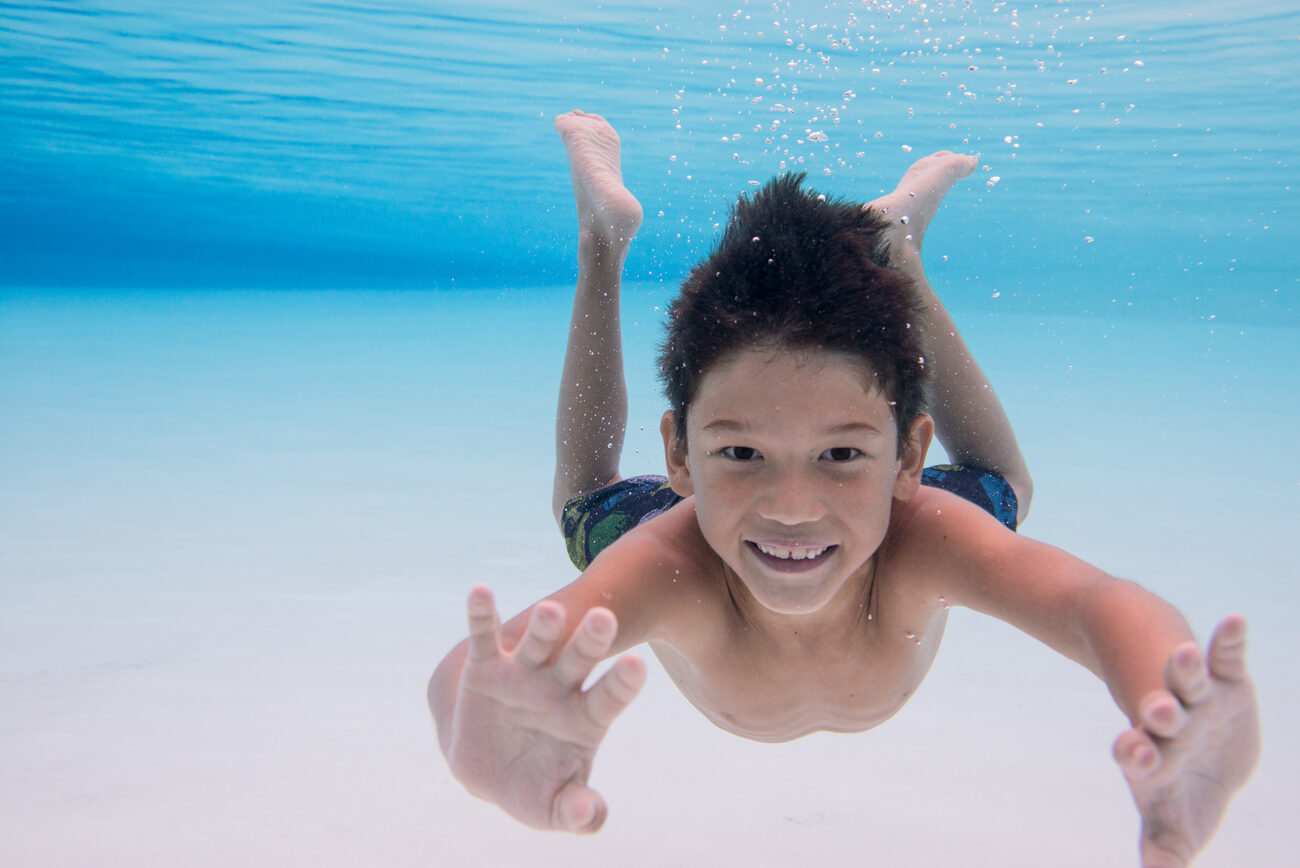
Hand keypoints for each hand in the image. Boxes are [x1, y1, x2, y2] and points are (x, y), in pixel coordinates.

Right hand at [445, 585, 645, 832]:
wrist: (488, 772)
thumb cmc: (533, 786)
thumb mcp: (553, 807)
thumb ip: (575, 812)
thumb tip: (588, 814)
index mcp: (584, 717)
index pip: (609, 698)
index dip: (622, 683)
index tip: (639, 666)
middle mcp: (558, 687)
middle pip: (580, 659)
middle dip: (591, 640)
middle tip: (606, 617)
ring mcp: (523, 673)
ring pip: (538, 642)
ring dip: (544, 626)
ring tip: (551, 610)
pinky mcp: (486, 667)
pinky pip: (484, 637)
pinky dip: (481, 614)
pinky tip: (480, 591)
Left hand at [1113, 614, 1259, 866]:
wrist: (1193, 741)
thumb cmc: (1179, 789)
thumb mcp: (1174, 821)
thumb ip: (1165, 847)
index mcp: (1153, 759)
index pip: (1137, 757)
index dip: (1134, 753)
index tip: (1131, 750)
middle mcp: (1171, 726)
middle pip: (1162, 717)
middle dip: (1160, 714)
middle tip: (1154, 709)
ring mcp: (1198, 700)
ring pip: (1186, 680)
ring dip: (1184, 669)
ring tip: (1183, 652)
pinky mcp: (1227, 680)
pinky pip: (1226, 656)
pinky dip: (1229, 638)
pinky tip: (1234, 620)